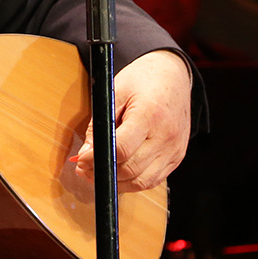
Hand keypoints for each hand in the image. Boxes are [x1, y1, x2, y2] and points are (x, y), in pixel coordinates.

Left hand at [73, 49, 191, 190]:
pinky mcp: (177, 158)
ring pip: (141, 182)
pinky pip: (152, 180)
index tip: (80, 160)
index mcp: (149, 114)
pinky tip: (117, 172)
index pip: (121, 149)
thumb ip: (99, 126)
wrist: (172, 75)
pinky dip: (132, 181)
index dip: (97, 159)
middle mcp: (166, 136)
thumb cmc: (141, 80)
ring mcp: (174, 150)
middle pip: (131, 170)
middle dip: (103, 173)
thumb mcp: (114, 93)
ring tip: (97, 171)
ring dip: (116, 182)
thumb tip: (84, 156)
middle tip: (83, 168)